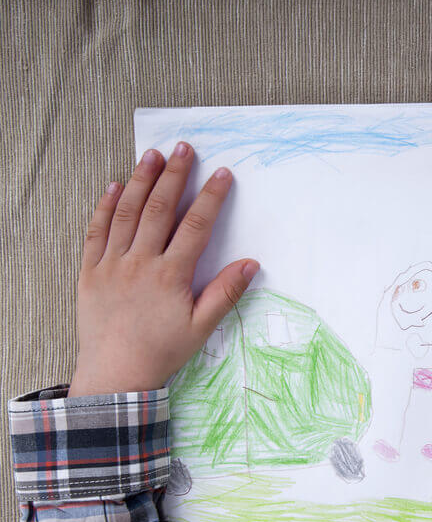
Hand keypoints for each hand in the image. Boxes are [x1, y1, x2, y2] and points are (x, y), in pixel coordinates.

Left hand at [69, 143, 258, 396]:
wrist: (115, 373)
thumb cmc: (161, 352)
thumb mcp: (201, 327)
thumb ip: (225, 293)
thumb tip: (251, 265)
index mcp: (170, 275)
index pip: (195, 225)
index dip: (211, 197)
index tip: (222, 174)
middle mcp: (140, 262)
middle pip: (160, 208)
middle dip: (174, 175)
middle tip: (184, 148)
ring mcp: (112, 264)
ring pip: (127, 212)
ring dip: (141, 180)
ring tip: (151, 154)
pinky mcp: (90, 271)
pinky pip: (96, 231)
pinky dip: (105, 206)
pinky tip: (115, 186)